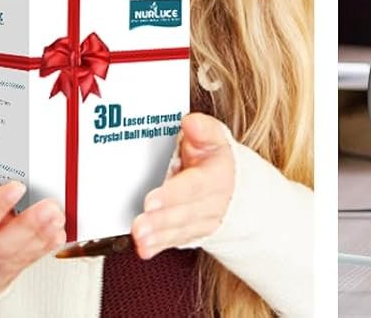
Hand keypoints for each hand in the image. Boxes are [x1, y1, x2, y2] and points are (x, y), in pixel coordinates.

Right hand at [0, 155, 65, 298]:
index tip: (15, 186)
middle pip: (0, 246)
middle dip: (26, 226)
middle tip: (49, 207)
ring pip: (16, 255)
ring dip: (39, 235)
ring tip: (56, 215)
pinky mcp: (5, 275)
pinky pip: (25, 263)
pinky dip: (42, 248)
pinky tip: (56, 234)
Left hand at [132, 114, 235, 257]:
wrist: (231, 184)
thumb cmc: (214, 156)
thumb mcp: (214, 137)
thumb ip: (203, 130)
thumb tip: (190, 122)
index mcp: (217, 175)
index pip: (194, 186)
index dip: (172, 195)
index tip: (150, 201)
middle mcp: (212, 203)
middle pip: (184, 213)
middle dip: (160, 221)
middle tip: (138, 226)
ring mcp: (201, 221)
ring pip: (179, 230)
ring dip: (158, 235)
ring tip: (139, 236)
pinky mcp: (189, 232)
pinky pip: (174, 241)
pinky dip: (158, 246)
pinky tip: (144, 248)